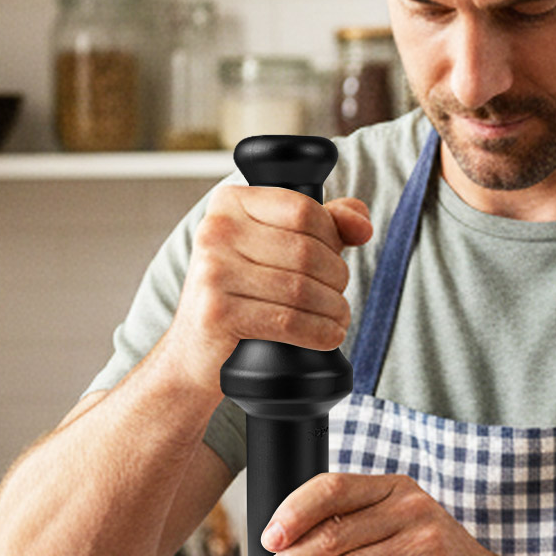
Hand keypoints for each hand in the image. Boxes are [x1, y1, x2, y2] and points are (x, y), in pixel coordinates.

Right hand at [163, 185, 372, 389]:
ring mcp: (213, 271)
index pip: (303, 208)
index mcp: (229, 203)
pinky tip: (328, 336)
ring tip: (337, 320)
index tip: (335, 260)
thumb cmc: (239, 295)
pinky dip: (319, 332)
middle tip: (337, 298)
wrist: (193, 352)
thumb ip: (321, 226)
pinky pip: (288, 320)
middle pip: (306, 250)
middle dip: (337, 278)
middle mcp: (216, 230)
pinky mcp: (217, 312)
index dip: (333, 237)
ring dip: (333, 309)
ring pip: (301, 288)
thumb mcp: (274, 250)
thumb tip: (362, 223)